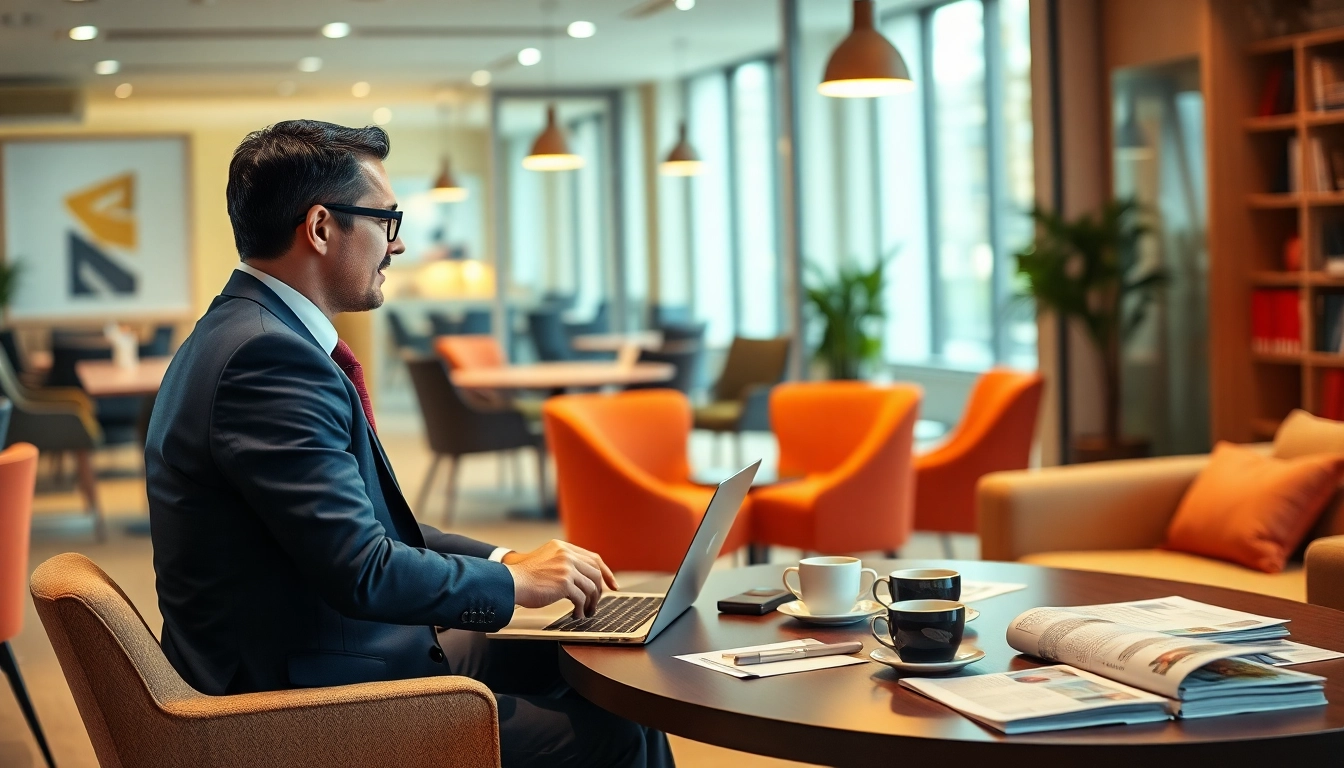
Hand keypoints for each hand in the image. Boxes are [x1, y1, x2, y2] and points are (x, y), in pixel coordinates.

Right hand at [503, 540, 619, 618]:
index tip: (612, 584)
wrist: (510, 582)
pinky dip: (581, 609)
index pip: (593, 558)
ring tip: (586, 612)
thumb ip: (563, 563)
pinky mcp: (564, 582)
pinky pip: (581, 598)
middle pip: (595, 572)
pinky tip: (577, 615)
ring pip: (591, 586)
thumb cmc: (524, 577)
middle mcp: (566, 554)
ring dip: (591, 603)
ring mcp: (566, 567)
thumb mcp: (545, 561)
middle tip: (596, 604)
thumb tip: (582, 580)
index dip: (605, 572)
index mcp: (563, 547)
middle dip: (599, 591)